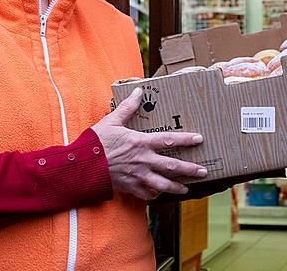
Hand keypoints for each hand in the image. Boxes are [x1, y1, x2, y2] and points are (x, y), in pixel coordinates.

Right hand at [92, 87, 207, 199]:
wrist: (83, 165)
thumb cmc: (97, 141)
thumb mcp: (112, 120)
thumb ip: (128, 107)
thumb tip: (139, 91)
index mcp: (141, 142)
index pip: (169, 140)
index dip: (186, 139)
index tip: (199, 139)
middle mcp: (143, 160)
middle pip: (172, 166)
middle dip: (189, 169)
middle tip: (203, 171)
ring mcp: (137, 176)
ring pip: (163, 185)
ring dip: (176, 187)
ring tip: (186, 189)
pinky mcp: (129, 187)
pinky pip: (146, 194)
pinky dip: (154, 195)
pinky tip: (159, 194)